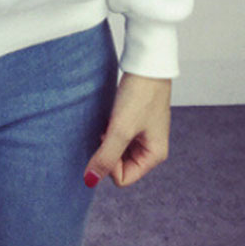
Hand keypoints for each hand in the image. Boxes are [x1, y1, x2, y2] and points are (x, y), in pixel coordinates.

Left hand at [82, 72, 171, 187]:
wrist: (147, 65)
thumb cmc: (139, 96)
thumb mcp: (120, 129)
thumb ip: (105, 157)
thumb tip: (90, 181)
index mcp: (154, 156)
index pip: (123, 178)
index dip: (109, 164)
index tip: (106, 140)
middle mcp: (151, 149)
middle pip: (120, 165)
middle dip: (108, 150)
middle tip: (107, 129)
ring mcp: (144, 135)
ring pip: (117, 150)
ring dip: (108, 139)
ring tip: (109, 121)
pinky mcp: (135, 121)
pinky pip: (118, 136)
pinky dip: (110, 129)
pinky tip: (110, 115)